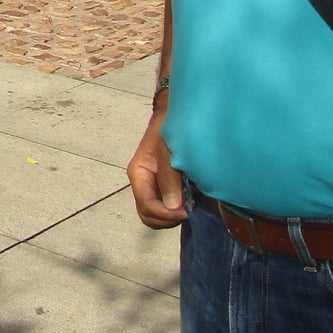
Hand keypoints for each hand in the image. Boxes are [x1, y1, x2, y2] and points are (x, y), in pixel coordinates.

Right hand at [128, 107, 186, 228]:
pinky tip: (193, 201)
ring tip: (191, 205)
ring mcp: (156, 186)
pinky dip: (180, 209)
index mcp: (139, 174)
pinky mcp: (168, 186)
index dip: (165, 214)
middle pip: (149, 215)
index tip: (185, 211)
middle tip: (188, 211)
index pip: (146, 206)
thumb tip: (173, 207)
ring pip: (159, 214)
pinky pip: (169, 207)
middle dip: (167, 218)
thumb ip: (169, 177)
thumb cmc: (170, 127)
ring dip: (174, 215)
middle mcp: (145, 183)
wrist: (179, 114)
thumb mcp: (167, 149)